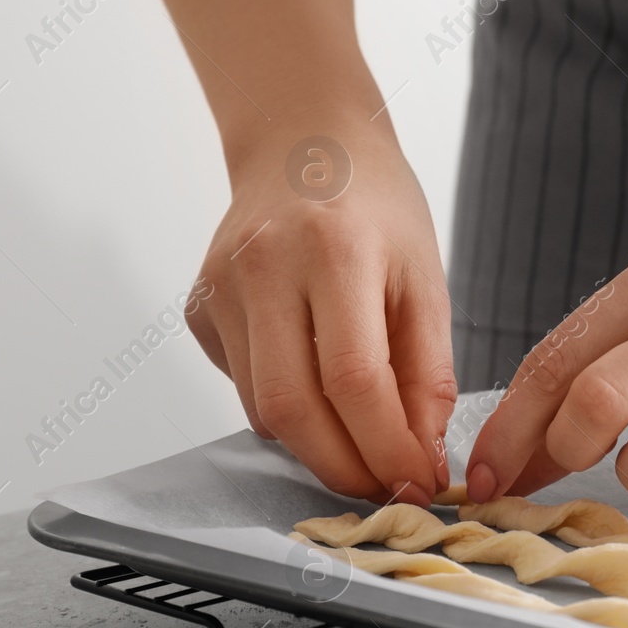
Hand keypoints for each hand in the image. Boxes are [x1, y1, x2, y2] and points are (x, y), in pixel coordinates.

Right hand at [192, 123, 456, 505]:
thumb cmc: (374, 204)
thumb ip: (427, 374)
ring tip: (363, 439)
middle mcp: (264, 266)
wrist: (302, 142)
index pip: (353, 380)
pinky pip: (243, 388)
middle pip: (291, 408)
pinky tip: (315, 381)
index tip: (418, 481)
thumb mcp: (424, 279)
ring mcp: (220, 288)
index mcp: (333, 249)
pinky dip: (286, 408)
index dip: (386, 448)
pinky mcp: (199, 308)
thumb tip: (422, 457)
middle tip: (386, 486)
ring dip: (317, 444)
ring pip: (262, 409)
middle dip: (343, 467)